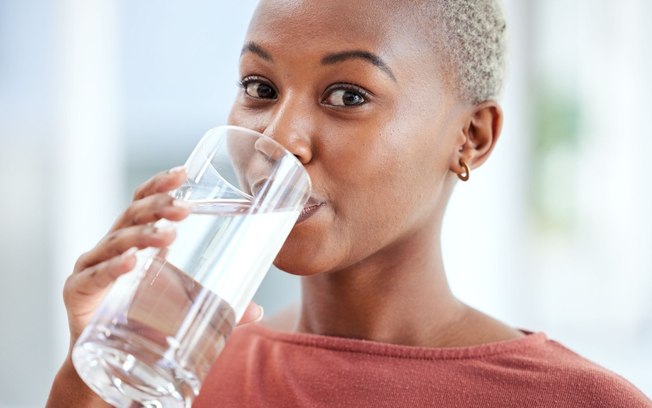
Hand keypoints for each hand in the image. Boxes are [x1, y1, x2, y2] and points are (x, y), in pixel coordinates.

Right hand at [62, 166, 262, 346]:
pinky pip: (95, 276)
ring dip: (142, 234)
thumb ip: (219, 307)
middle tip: (184, 208)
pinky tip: (132, 262)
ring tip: (169, 236)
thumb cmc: (143, 320)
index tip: (184, 173)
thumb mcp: (183, 307)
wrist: (107, 361)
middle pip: (131, 214)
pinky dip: (113, 267)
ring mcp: (92, 267)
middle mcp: (111, 247)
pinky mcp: (78, 291)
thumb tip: (257, 309)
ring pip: (116, 240)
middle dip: (158, 206)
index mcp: (135, 241)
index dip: (160, 185)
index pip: (143, 202)